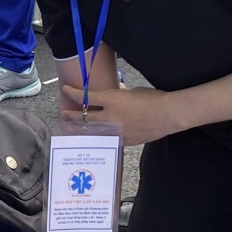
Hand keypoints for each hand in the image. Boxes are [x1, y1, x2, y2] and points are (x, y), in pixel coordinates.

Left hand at [60, 84, 179, 145]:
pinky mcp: (124, 140)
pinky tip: (94, 139)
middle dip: (72, 116)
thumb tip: (115, 92)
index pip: (86, 97)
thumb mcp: (133, 91)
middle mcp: (110, 117)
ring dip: (81, 130)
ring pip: (93, 131)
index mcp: (111, 100)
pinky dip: (99, 138)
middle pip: (84, 117)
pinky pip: (107, 140)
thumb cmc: (153, 98)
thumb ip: (120, 93)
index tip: (66, 90)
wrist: (167, 114)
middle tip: (64, 115)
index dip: (73, 94)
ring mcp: (116, 131)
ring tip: (72, 130)